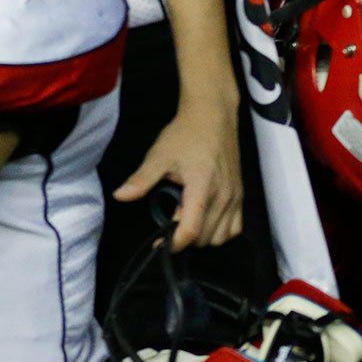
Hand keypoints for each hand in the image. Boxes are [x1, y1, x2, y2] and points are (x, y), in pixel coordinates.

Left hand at [113, 92, 243, 250]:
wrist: (212, 117)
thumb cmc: (184, 135)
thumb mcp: (158, 155)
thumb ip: (142, 179)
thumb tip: (120, 196)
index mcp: (201, 188)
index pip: (191, 229)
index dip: (175, 243)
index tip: (160, 244)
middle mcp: (223, 196)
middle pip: (205, 238)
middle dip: (185, 237)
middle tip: (169, 221)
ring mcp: (235, 197)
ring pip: (222, 236)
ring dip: (202, 236)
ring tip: (185, 218)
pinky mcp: (241, 195)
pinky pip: (235, 227)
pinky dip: (221, 231)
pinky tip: (205, 220)